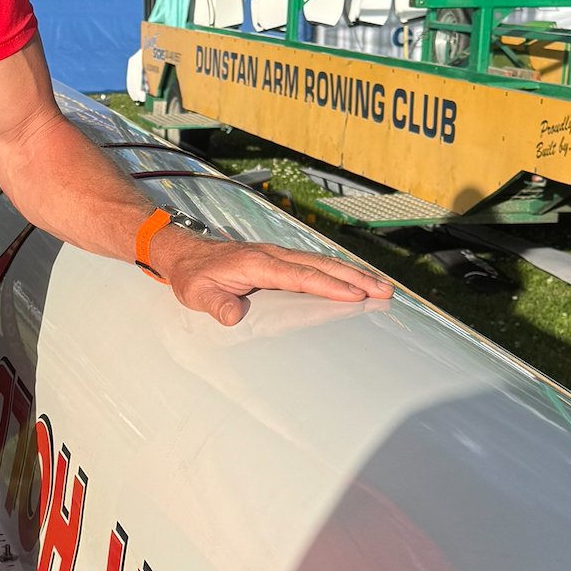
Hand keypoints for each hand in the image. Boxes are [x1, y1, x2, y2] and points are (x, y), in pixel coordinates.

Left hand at [148, 228, 393, 326]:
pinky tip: (358, 282)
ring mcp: (280, 255)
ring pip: (324, 262)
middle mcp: (274, 255)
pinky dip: (341, 272)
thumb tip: (233, 317)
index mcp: (257, 263)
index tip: (355, 295)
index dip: (329, 286)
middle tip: (385, 292)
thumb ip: (216, 305)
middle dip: (356, 278)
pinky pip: (317, 265)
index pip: (301, 276)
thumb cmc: (193, 276)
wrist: (184, 253)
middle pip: (322, 265)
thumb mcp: (197, 294)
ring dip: (354, 274)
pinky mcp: (282, 260)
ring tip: (383, 288)